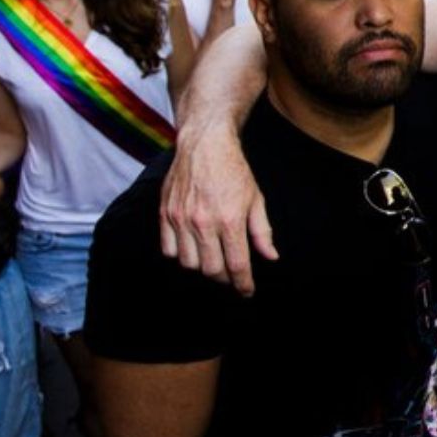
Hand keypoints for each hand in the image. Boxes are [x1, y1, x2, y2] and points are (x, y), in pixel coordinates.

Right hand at [159, 119, 276, 294]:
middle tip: (231, 274)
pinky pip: (168, 250)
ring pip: (189, 263)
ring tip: (213, 260)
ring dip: (202, 267)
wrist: (204, 144)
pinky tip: (193, 248)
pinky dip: (180, 255)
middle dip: (224, 278)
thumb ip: (262, 231)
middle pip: (211, 270)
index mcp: (230, 220)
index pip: (237, 265)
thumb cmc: (233, 170)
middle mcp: (203, 223)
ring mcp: (181, 219)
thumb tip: (270, 257)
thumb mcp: (256, 199)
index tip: (247, 291)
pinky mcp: (165, 214)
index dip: (243, 284)